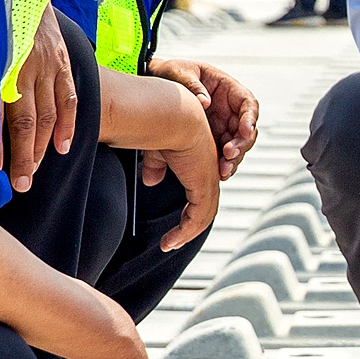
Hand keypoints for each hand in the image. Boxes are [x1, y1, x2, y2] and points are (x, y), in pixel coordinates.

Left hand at [3, 7, 76, 192]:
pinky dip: (68, 125)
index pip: (6, 117)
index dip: (3, 147)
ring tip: (35, 172)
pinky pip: (69, 98)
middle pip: (30, 123)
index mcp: (3, 66)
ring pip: (50, 115)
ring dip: (44, 148)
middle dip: (26, 157)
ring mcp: (48, 66)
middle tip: (20, 185)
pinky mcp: (61, 61)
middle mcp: (28, 69)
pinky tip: (63, 146)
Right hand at [138, 95, 221, 250]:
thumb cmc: (160, 124)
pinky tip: (170, 242)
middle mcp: (209, 173)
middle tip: (171, 242)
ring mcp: (209, 179)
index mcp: (200, 165)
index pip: (200, 195)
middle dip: (188, 229)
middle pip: (204, 210)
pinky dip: (185, 232)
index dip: (189, 213)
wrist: (170, 113)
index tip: (175, 227)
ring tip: (168, 245)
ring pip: (203, 217)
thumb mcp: (156, 151)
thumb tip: (150, 182)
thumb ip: (156, 167)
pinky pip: (198, 217)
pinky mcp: (205, 185)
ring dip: (185, 234)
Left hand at [147, 58, 258, 177]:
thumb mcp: (180, 72)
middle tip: (228, 155)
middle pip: (245, 130)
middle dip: (241, 145)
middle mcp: (228, 109)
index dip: (250, 118)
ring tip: (223, 170)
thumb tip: (204, 102)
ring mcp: (221, 125)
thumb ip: (193, 85)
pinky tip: (217, 174)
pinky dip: (221, 164)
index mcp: (226, 88)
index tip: (245, 131)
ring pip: (236, 145)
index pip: (247, 103)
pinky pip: (221, 154)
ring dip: (233, 159)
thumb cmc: (170, 72)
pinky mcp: (211, 139)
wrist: (151, 84)